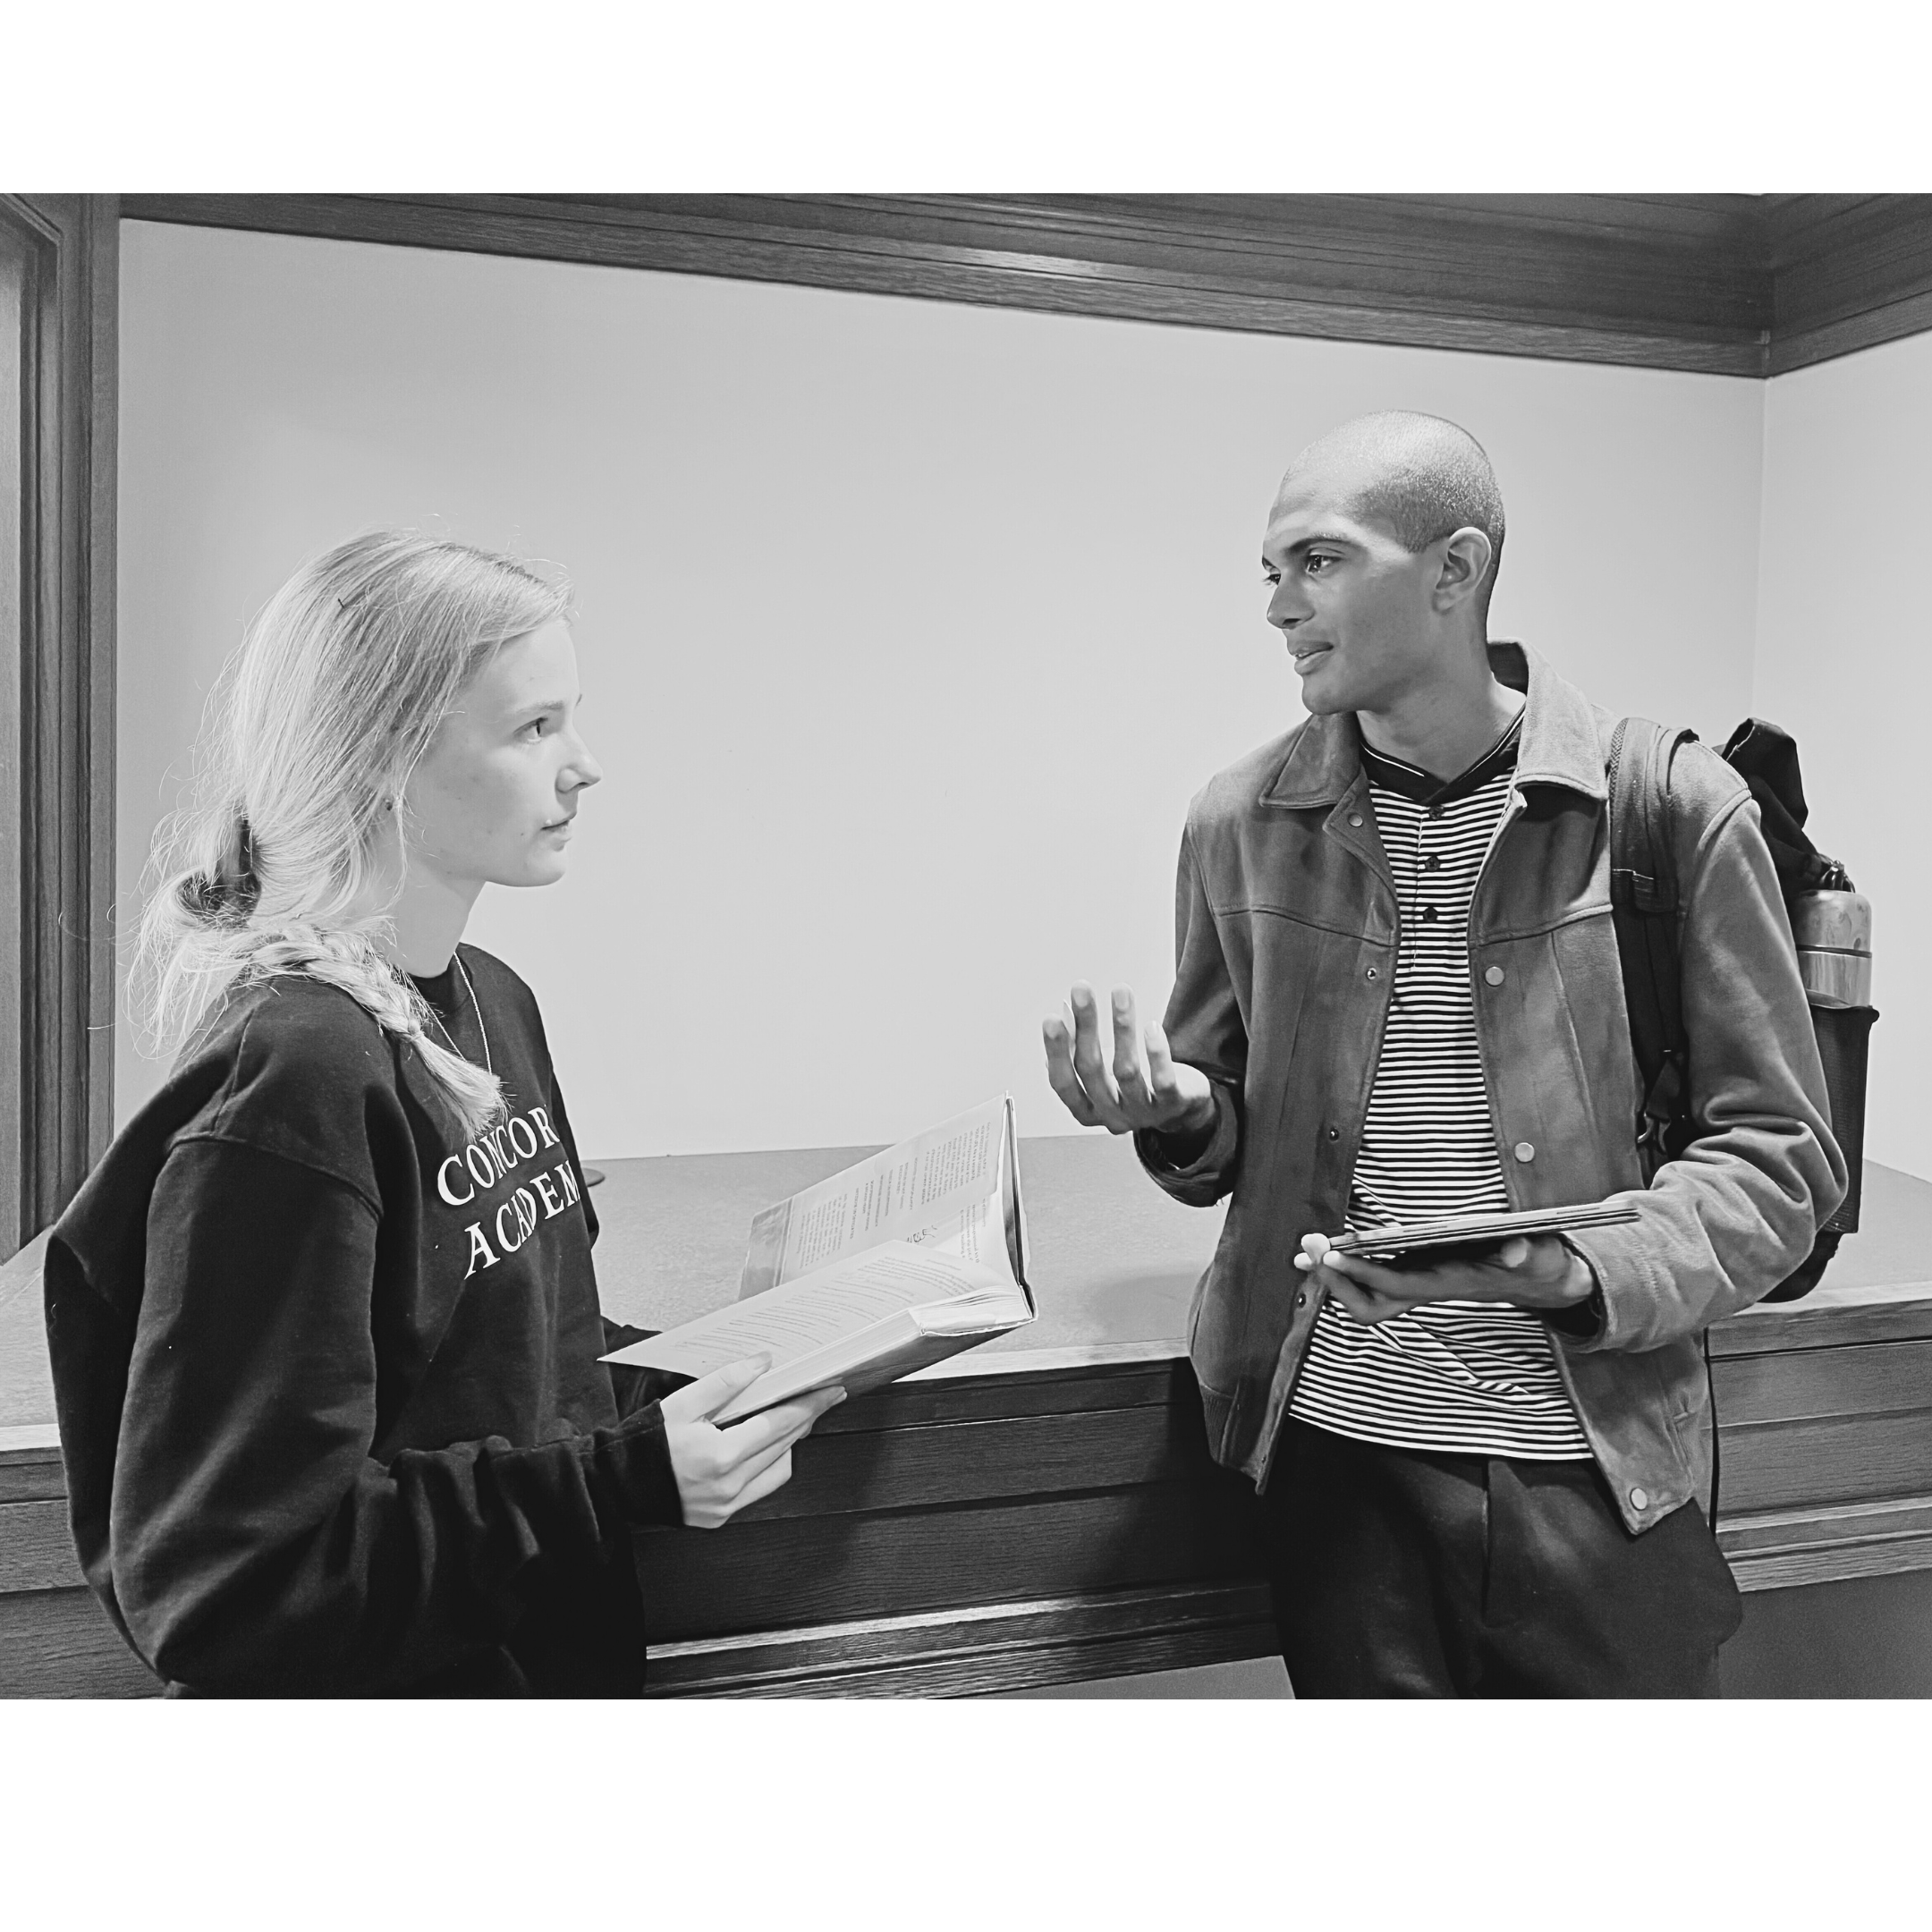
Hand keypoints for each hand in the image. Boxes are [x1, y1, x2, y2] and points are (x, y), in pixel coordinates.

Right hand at [660, 1357, 845, 1529]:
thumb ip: (725, 1382)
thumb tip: (761, 1363)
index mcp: (721, 1456)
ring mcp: (726, 1506)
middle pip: (784, 1445)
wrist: (613, 1485)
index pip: (780, 1424)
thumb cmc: (642, 1445)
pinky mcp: (719, 1517)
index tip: (829, 1391)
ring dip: (789, 1443)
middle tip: (821, 1397)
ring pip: (778, 1470)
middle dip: (806, 1418)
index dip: (809, 1404)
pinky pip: (759, 1489)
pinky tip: (764, 1447)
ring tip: (790, 1418)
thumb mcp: (682, 1404)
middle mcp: (728, 1485)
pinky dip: (769, 1465)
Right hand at [1042, 982, 1213, 1136]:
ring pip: (1127, 1071)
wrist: (1178, 1110)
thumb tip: (1063, 1018)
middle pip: (1092, 1070)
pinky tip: (1152, 1026)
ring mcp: (1142, 1113)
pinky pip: (1163, 1081)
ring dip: (1122, 1027)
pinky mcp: (1172, 1106)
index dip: (1056, 1052)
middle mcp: (1110, 1116)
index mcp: (1086, 1110)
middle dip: (1086, 1026)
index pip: (1063, 1083)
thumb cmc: (1131, 1086)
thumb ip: (1080, 1052)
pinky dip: (1157, 1054)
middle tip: (1081, 989)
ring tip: (1120, 991)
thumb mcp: (1103, 1073)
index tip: (1051, 1019)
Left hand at [1296, 1231, 1595, 1326]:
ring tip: (1306, 1250)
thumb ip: (1527, 1253)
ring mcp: (1418, 1286)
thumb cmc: (1538, 1263)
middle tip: (1310, 1246)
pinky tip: (1324, 1251)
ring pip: (1365, 1297)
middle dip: (1336, 1278)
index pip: (1395, 1284)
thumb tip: (1516, 1249)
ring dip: (1334, 1275)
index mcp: (1449, 1283)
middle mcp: (1427, 1290)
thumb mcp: (1539, 1254)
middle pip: (1369, 1302)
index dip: (1361, 1271)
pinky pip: (1370, 1280)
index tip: (1331, 1252)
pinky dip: (1345, 1267)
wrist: (1540, 1279)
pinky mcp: (1415, 1274)